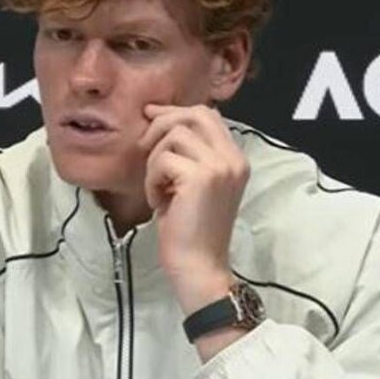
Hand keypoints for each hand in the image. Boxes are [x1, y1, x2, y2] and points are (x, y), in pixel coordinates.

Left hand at [138, 104, 249, 315]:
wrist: (198, 266)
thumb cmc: (190, 230)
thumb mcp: (193, 184)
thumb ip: (189, 154)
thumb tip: (159, 118)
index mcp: (236, 159)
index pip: (207, 115)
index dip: (176, 112)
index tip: (150, 116)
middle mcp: (233, 158)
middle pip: (194, 114)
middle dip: (163, 123)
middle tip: (144, 147)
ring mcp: (220, 166)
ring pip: (173, 136)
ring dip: (154, 162)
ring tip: (159, 190)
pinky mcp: (201, 177)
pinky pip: (162, 160)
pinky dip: (152, 181)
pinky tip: (159, 203)